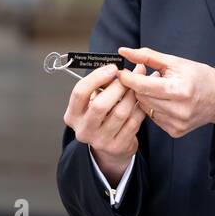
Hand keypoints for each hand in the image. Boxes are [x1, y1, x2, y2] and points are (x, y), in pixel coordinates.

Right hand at [63, 62, 148, 182]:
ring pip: (120, 113)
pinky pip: (133, 123)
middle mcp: (83, 129)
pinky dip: (139, 108)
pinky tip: (142, 100)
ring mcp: (100, 140)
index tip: (112, 68)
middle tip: (128, 78)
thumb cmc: (100, 118)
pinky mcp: (117, 146)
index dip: (96, 77)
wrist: (108, 147)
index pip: (80, 92)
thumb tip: (122, 67)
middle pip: (100, 105)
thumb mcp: (92, 102)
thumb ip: (102, 86)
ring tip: (138, 86)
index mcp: (72, 115)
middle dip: (117, 87)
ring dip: (131, 96)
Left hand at [116, 47, 214, 138]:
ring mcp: (177, 123)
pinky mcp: (175, 131)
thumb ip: (147, 56)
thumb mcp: (175, 62)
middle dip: (139, 86)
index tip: (121, 73)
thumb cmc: (199, 76)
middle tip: (148, 78)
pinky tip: (167, 102)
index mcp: (179, 90)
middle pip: (141, 97)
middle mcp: (178, 110)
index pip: (142, 86)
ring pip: (145, 108)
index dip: (128, 78)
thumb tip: (123, 51)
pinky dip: (155, 108)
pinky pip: (154, 118)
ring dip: (147, 97)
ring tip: (161, 89)